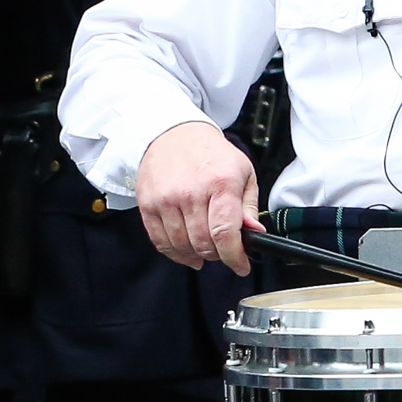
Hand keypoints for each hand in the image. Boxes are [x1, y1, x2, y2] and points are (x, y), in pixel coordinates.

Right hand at [134, 118, 262, 271]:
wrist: (174, 134)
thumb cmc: (212, 154)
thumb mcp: (243, 173)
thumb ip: (249, 207)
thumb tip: (254, 234)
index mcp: (220, 184)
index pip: (224, 232)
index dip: (234, 256)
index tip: (241, 266)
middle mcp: (190, 193)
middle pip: (203, 243)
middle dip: (217, 255)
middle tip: (224, 252)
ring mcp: (165, 200)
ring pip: (181, 245)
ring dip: (196, 255)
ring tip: (206, 250)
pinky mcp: (148, 205)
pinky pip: (160, 241)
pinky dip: (174, 253)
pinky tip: (186, 252)